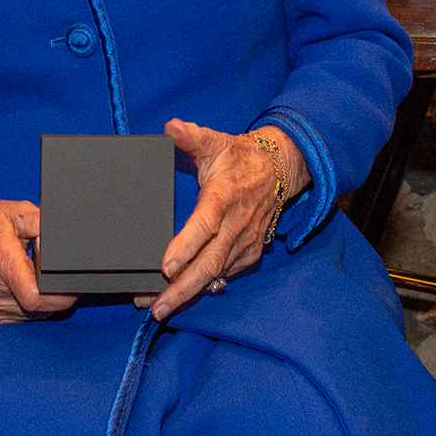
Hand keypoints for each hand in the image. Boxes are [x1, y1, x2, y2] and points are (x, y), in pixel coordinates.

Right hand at [0, 198, 74, 326]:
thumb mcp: (14, 211)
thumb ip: (43, 223)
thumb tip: (66, 239)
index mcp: (0, 260)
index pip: (36, 297)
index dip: (60, 296)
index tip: (70, 287)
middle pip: (38, 307)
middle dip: (53, 293)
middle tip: (49, 274)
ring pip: (30, 316)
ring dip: (39, 301)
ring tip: (30, 276)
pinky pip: (17, 318)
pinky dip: (25, 306)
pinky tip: (18, 287)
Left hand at [146, 121, 300, 321]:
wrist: (280, 170)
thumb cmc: (239, 158)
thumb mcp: (216, 141)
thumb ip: (192, 136)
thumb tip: (171, 127)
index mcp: (224, 197)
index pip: (205, 225)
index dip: (186, 246)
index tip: (166, 266)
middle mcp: (236, 225)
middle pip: (208, 263)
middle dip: (181, 289)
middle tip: (154, 306)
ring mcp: (245, 242)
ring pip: (215, 275)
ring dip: (188, 293)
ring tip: (158, 307)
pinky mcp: (249, 254)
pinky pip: (225, 275)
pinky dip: (205, 288)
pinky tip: (184, 298)